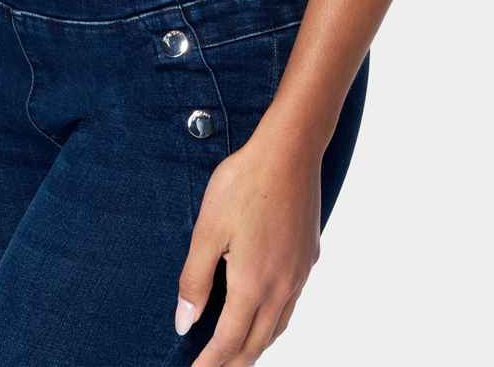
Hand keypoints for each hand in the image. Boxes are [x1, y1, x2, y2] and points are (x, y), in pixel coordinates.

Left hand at [175, 123, 322, 364]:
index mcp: (253, 284)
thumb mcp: (208, 229)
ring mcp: (299, 272)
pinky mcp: (308, 256)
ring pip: (278, 326)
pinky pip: (291, 303)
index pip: (229, 342)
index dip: (209, 363)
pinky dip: (274, 320)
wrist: (291, 149)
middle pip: (257, 343)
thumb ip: (195, 280)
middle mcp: (281, 286)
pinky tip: (266, 308)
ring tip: (237, 350)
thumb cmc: (246, 182)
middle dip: (233, 363)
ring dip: (256, 345)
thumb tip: (185, 322)